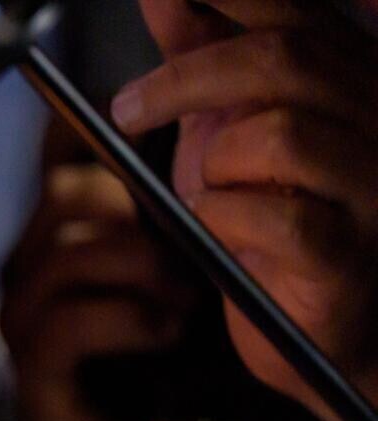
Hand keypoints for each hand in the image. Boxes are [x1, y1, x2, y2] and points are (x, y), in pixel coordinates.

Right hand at [1, 161, 200, 420]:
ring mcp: (18, 323)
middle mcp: (20, 278)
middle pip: (67, 202)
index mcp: (47, 251)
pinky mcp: (30, 370)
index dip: (135, 188)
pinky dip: (127, 322)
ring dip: (140, 272)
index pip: (74, 178)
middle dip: (140, 225)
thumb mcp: (160, 294)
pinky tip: (162, 335)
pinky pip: (69, 324)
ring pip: (67, 258)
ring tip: (183, 304)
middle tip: (191, 266)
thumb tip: (189, 189)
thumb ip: (157, 243)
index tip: (185, 226)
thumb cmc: (151, 383)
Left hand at [117, 0, 377, 420]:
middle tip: (128, 108)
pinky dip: (226, 220)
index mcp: (349, 74)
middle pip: (281, 60)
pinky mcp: (352, 254)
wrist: (320, 328)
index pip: (293, 11)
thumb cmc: (276, 220)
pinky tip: (223, 233)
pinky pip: (278, 218)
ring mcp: (375, 185)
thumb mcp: (226, 124)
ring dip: (215, 165)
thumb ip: (199, 58)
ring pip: (280, 135)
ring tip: (207, 194)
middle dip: (186, 79)